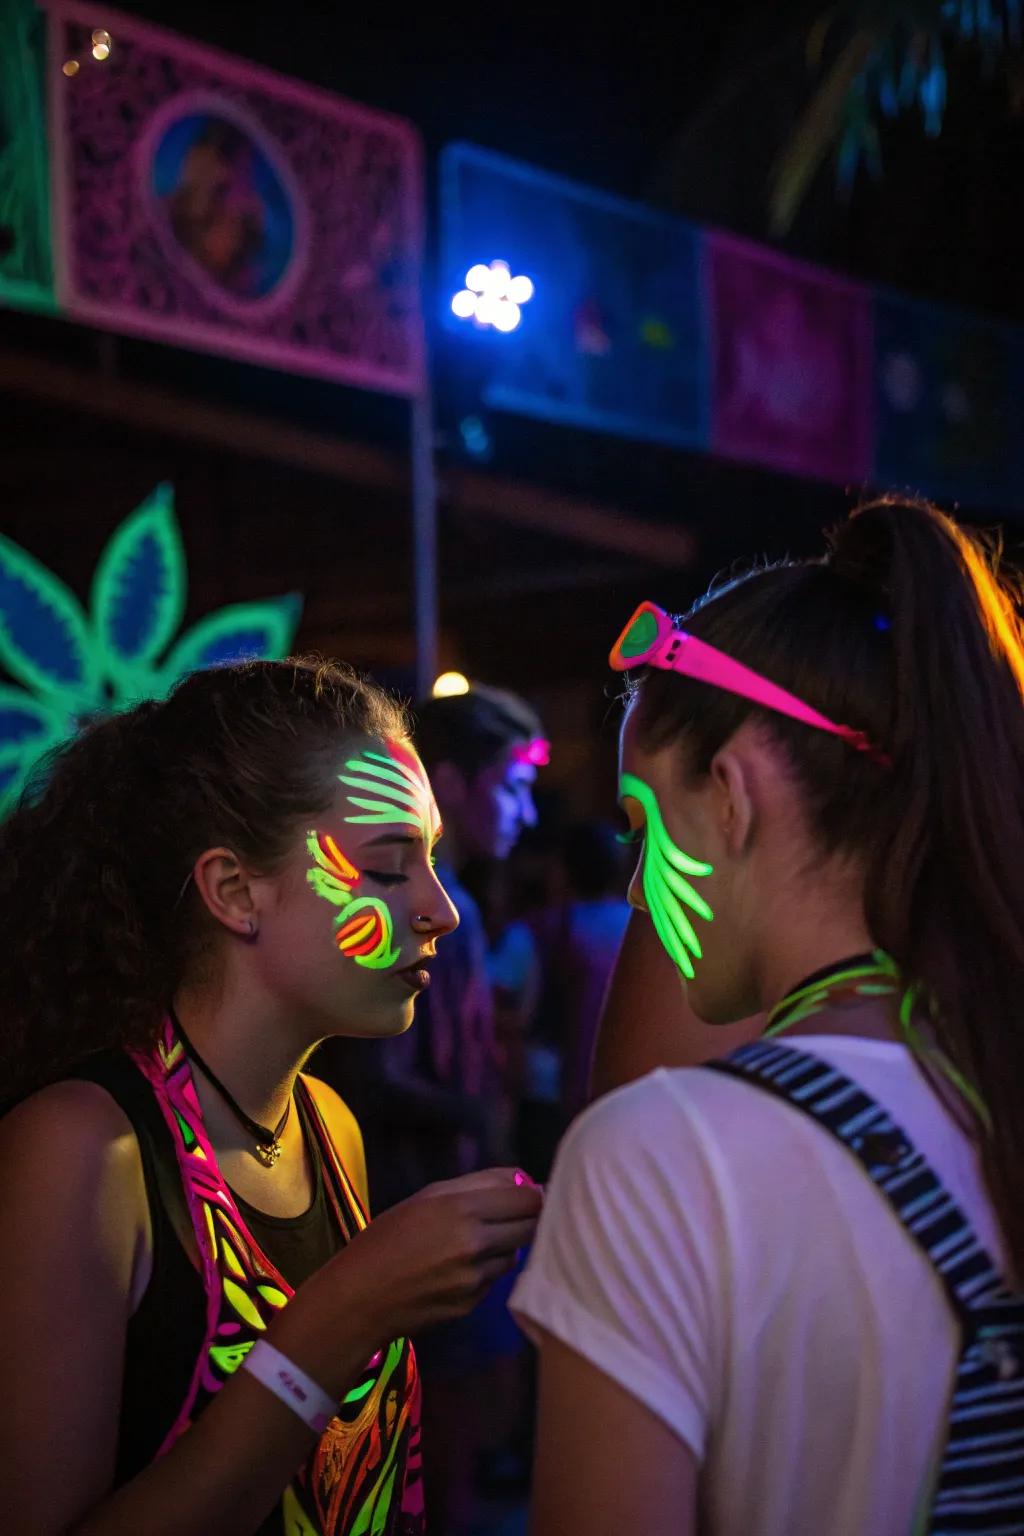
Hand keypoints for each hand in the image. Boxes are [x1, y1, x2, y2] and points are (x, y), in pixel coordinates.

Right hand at [272, 1168, 541, 1392]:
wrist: (359, 1299)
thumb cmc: (387, 1238)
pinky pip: (493, 1280)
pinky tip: (454, 1269)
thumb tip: (524, 1179)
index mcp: (462, 1209)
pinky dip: (485, 1271)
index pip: (529, 1199)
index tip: (531, 1193)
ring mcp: (475, 1279)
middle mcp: (475, 1245)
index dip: (535, 1194)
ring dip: (505, 1246)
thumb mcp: (426, 1197)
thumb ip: (479, 1184)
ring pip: (514, 1255)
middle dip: (529, 1219)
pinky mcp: (472, 1305)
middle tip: (512, 1214)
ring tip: (470, 1242)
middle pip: (531, 1227)